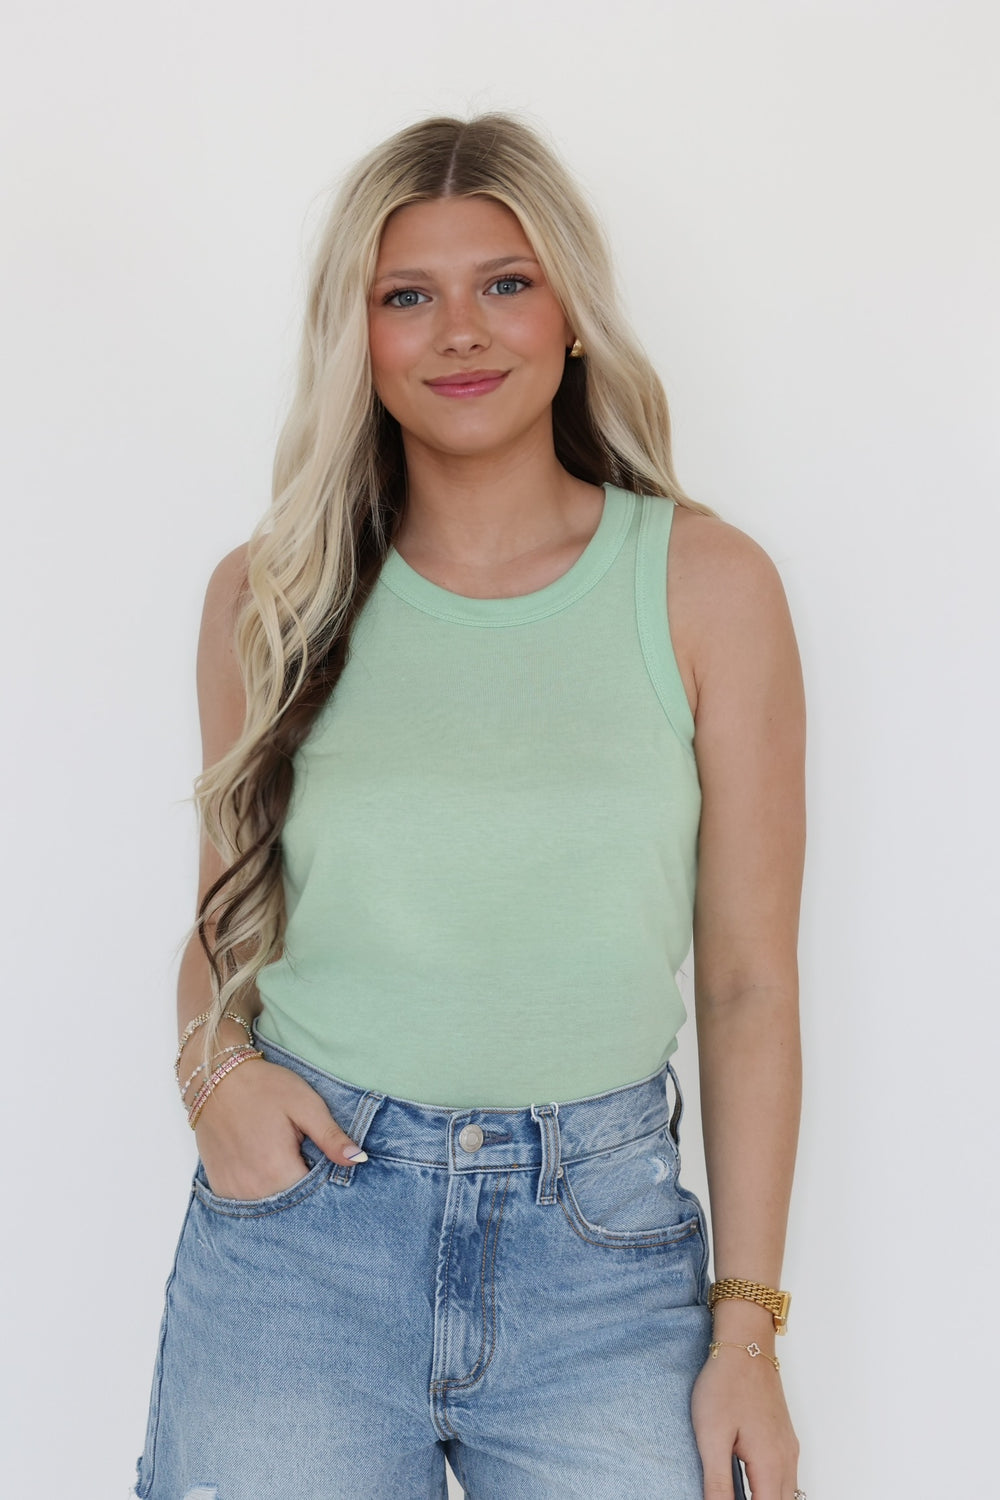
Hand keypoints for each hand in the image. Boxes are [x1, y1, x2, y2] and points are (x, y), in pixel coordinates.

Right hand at [193, 1057, 365, 1199]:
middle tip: (301, 1154)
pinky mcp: (220, 1188)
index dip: (324, 1181)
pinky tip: (263, 1166)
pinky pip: (248, 1202)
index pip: (315, 1196)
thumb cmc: (264, 1088)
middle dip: (304, 1187)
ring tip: (281, 1158)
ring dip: (281, 1189)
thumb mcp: (305, 1105)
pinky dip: (260, 1191)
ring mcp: (234, 1191)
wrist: (216, 1078)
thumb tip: (358, 1160)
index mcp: (278, 1169)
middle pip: (292, 1204)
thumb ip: (331, 1137)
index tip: (322, 1161)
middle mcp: (254, 1188)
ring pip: (271, 1205)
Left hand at [692, 1343, 800, 1498]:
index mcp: (770, 1464)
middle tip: (729, 1497)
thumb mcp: (712, 1437)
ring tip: (737, 1493)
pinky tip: (748, 1486)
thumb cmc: (726, 1384)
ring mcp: (787, 1448)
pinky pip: (784, 1477)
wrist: (744, 1344)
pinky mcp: (783, 1438)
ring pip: (787, 1493)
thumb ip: (718, 1483)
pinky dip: (770, 1490)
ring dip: (765, 1498)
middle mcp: (786, 1460)